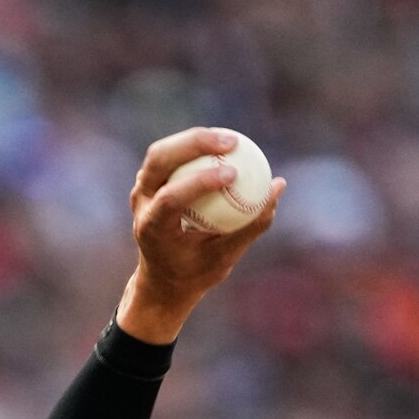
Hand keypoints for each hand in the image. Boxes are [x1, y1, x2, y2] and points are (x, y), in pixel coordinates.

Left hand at [118, 127, 284, 344]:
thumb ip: (251, 225)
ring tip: (231, 140)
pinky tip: (223, 145)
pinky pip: (171, 155)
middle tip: (232, 143)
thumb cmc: (196, 272)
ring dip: (195, 139)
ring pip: (161, 151)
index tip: (233, 174)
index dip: (200, 182)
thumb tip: (278, 186)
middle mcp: (140, 204)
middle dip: (194, 144)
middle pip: (159, 160)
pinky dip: (195, 147)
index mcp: (151, 228)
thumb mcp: (226, 258)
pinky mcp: (149, 181)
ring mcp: (141, 190)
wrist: (162, 279)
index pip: (170, 198)